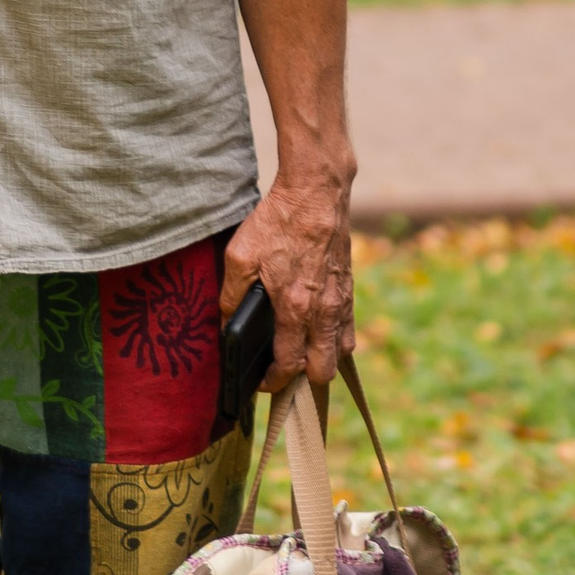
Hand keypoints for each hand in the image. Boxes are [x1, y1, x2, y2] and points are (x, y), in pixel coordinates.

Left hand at [222, 163, 353, 394]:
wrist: (317, 193)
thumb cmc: (277, 222)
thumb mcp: (240, 256)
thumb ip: (230, 295)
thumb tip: (226, 324)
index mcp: (294, 308)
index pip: (289, 366)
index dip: (273, 382)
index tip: (262, 380)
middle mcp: (323, 312)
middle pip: (322, 372)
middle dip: (302, 380)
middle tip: (283, 368)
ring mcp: (341, 302)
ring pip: (341, 354)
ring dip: (322, 359)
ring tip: (301, 351)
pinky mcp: (349, 290)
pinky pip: (348, 330)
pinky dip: (335, 339)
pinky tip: (316, 329)